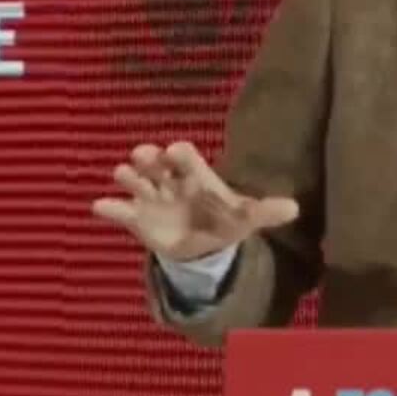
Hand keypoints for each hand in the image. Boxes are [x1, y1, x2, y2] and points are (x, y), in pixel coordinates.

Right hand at [90, 141, 298, 261]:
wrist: (203, 243)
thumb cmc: (222, 219)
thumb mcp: (244, 217)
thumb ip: (265, 212)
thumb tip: (296, 208)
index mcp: (195, 174)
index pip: (185, 155)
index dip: (179, 154)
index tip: (173, 152)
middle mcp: (169, 179)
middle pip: (154, 161)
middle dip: (148, 157)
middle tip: (142, 156)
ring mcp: (150, 196)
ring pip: (134, 180)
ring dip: (127, 176)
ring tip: (123, 176)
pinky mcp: (136, 217)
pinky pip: (119, 211)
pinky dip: (108, 208)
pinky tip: (100, 206)